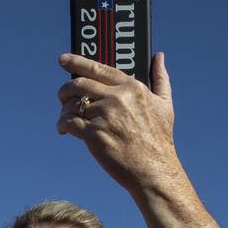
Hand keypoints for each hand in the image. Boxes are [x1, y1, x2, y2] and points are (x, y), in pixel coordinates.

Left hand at [56, 53, 180, 192]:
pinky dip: (62, 124)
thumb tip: (158, 57)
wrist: (153, 171)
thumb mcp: (165, 105)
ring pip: (71, 104)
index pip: (98, 68)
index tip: (64, 60)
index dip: (77, 62)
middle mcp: (117, 98)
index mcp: (132, 87)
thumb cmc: (160, 141)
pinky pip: (68, 121)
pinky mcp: (94, 134)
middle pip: (79, 83)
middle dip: (65, 89)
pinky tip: (64, 129)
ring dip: (64, 110)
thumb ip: (161, 78)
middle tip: (63, 97)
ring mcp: (105, 115)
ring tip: (66, 118)